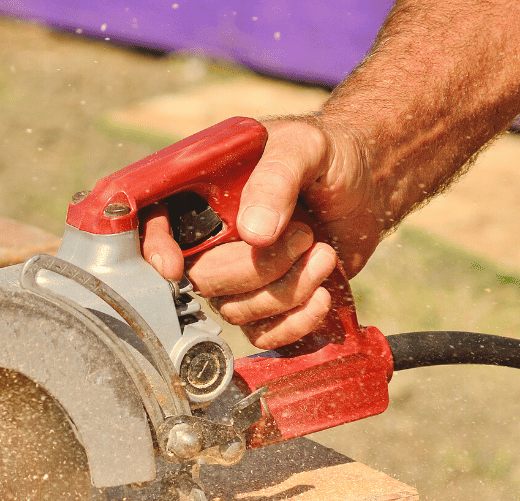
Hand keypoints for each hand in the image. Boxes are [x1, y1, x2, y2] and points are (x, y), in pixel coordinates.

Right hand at [142, 116, 385, 348]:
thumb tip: (254, 233)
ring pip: (236, 310)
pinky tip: (322, 295)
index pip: (153, 226)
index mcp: (201, 195)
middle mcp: (210, 241)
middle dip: (256, 268)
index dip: (153, 249)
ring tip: (324, 253)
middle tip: (304, 235)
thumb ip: (277, 179)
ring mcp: (235, 278)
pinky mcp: (264, 306)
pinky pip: (262, 335)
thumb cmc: (328, 156)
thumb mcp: (304, 147)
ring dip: (287, 290)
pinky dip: (295, 322)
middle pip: (201, 279)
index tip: (173, 266)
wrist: (366, 186)